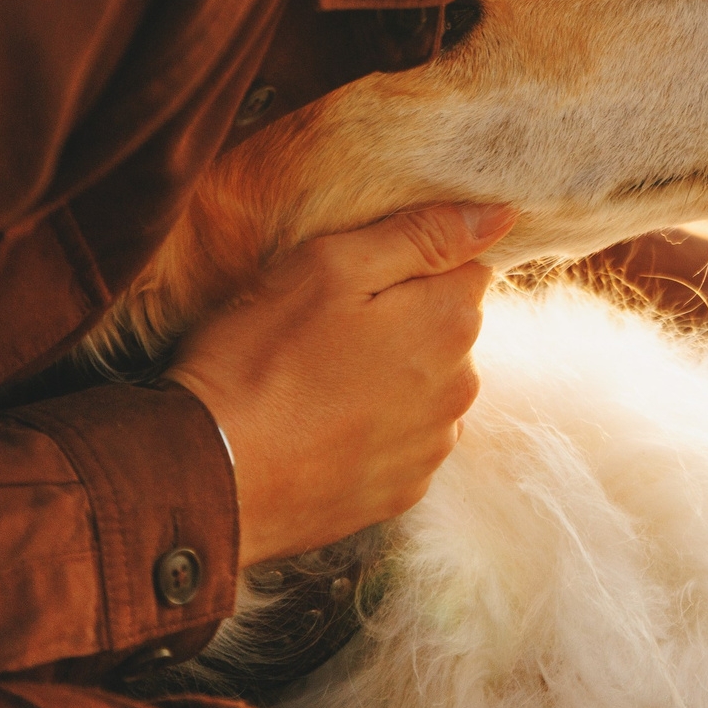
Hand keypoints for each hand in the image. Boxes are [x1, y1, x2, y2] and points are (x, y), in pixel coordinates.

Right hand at [167, 202, 512, 565]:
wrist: (209, 478)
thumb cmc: (260, 360)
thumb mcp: (330, 265)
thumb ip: (421, 236)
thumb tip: (498, 217)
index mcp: (451, 322)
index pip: (464, 268)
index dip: (410, 264)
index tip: (356, 280)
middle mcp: (460, 387)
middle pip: (446, 329)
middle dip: (400, 320)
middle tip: (323, 329)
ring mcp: (433, 445)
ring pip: (424, 386)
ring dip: (387, 377)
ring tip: (315, 381)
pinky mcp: (402, 490)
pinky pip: (401, 439)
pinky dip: (371, 429)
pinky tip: (319, 426)